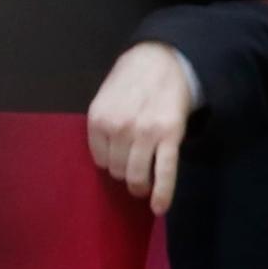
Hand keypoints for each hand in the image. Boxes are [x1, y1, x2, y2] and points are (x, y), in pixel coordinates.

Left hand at [87, 42, 197, 212]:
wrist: (163, 61)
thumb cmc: (132, 80)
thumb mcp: (105, 99)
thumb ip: (103, 126)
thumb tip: (107, 157)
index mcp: (98, 119)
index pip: (100, 159)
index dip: (110, 161)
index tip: (120, 158)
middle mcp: (118, 128)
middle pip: (117, 171)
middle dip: (125, 174)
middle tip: (134, 171)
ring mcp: (144, 134)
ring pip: (137, 176)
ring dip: (140, 185)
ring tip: (144, 185)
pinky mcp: (169, 137)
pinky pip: (164, 172)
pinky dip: (163, 193)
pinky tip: (159, 207)